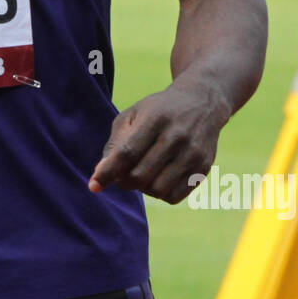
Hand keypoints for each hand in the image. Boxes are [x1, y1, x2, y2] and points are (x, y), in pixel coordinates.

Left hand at [88, 78, 225, 204]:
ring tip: (142, 175)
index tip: (93, 186)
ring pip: (157, 189)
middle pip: (140, 175)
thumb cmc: (159, 110)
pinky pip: (174, 196)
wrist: (203, 102)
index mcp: (155, 119)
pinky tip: (159, 179)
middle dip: (124, 181)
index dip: (108, 172)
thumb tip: (100, 174)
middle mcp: (177, 136)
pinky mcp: (203, 167)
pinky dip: (160, 194)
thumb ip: (116, 143)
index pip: (127, 152)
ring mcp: (193, 153)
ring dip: (143, 189)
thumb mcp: (134, 114)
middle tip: (122, 175)